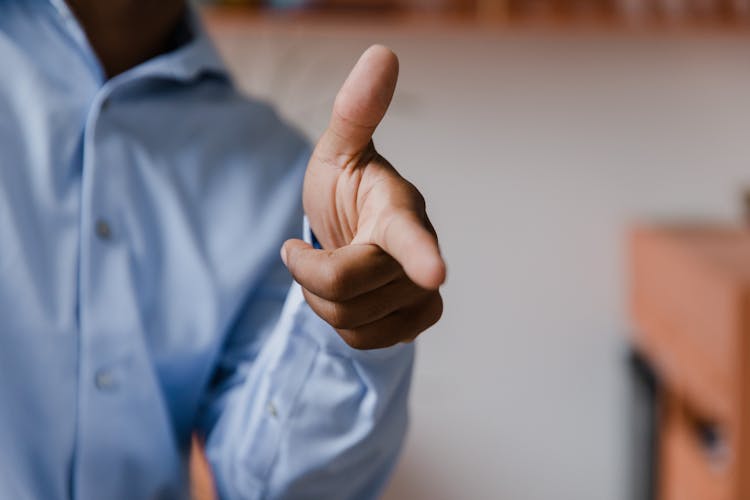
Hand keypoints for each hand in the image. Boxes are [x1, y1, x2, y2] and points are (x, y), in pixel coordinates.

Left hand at [281, 45, 445, 349]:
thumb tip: (382, 51)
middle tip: (298, 252)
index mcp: (399, 210)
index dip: (420, 254)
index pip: (410, 234)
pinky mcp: (417, 319)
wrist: (353, 235)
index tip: (433, 271)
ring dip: (320, 300)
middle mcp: (419, 253)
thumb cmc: (345, 188)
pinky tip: (347, 300)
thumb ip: (357, 110)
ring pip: (352, 320)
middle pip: (348, 287)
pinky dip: (340, 324)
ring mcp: (422, 291)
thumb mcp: (339, 149)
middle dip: (309, 274)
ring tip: (326, 272)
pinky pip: (364, 341)